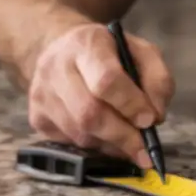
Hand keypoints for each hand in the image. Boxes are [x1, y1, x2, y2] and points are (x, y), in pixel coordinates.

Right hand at [26, 22, 174, 169]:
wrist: (64, 51)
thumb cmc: (111, 53)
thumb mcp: (143, 53)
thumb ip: (158, 81)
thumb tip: (155, 118)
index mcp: (87, 45)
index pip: (106, 80)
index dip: (130, 105)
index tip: (150, 120)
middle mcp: (56, 68)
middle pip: (89, 113)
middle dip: (123, 136)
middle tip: (145, 150)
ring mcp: (42, 94)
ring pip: (79, 133)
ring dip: (111, 144)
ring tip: (131, 143)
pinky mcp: (37, 117)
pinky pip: (70, 143)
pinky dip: (96, 146)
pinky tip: (109, 138)